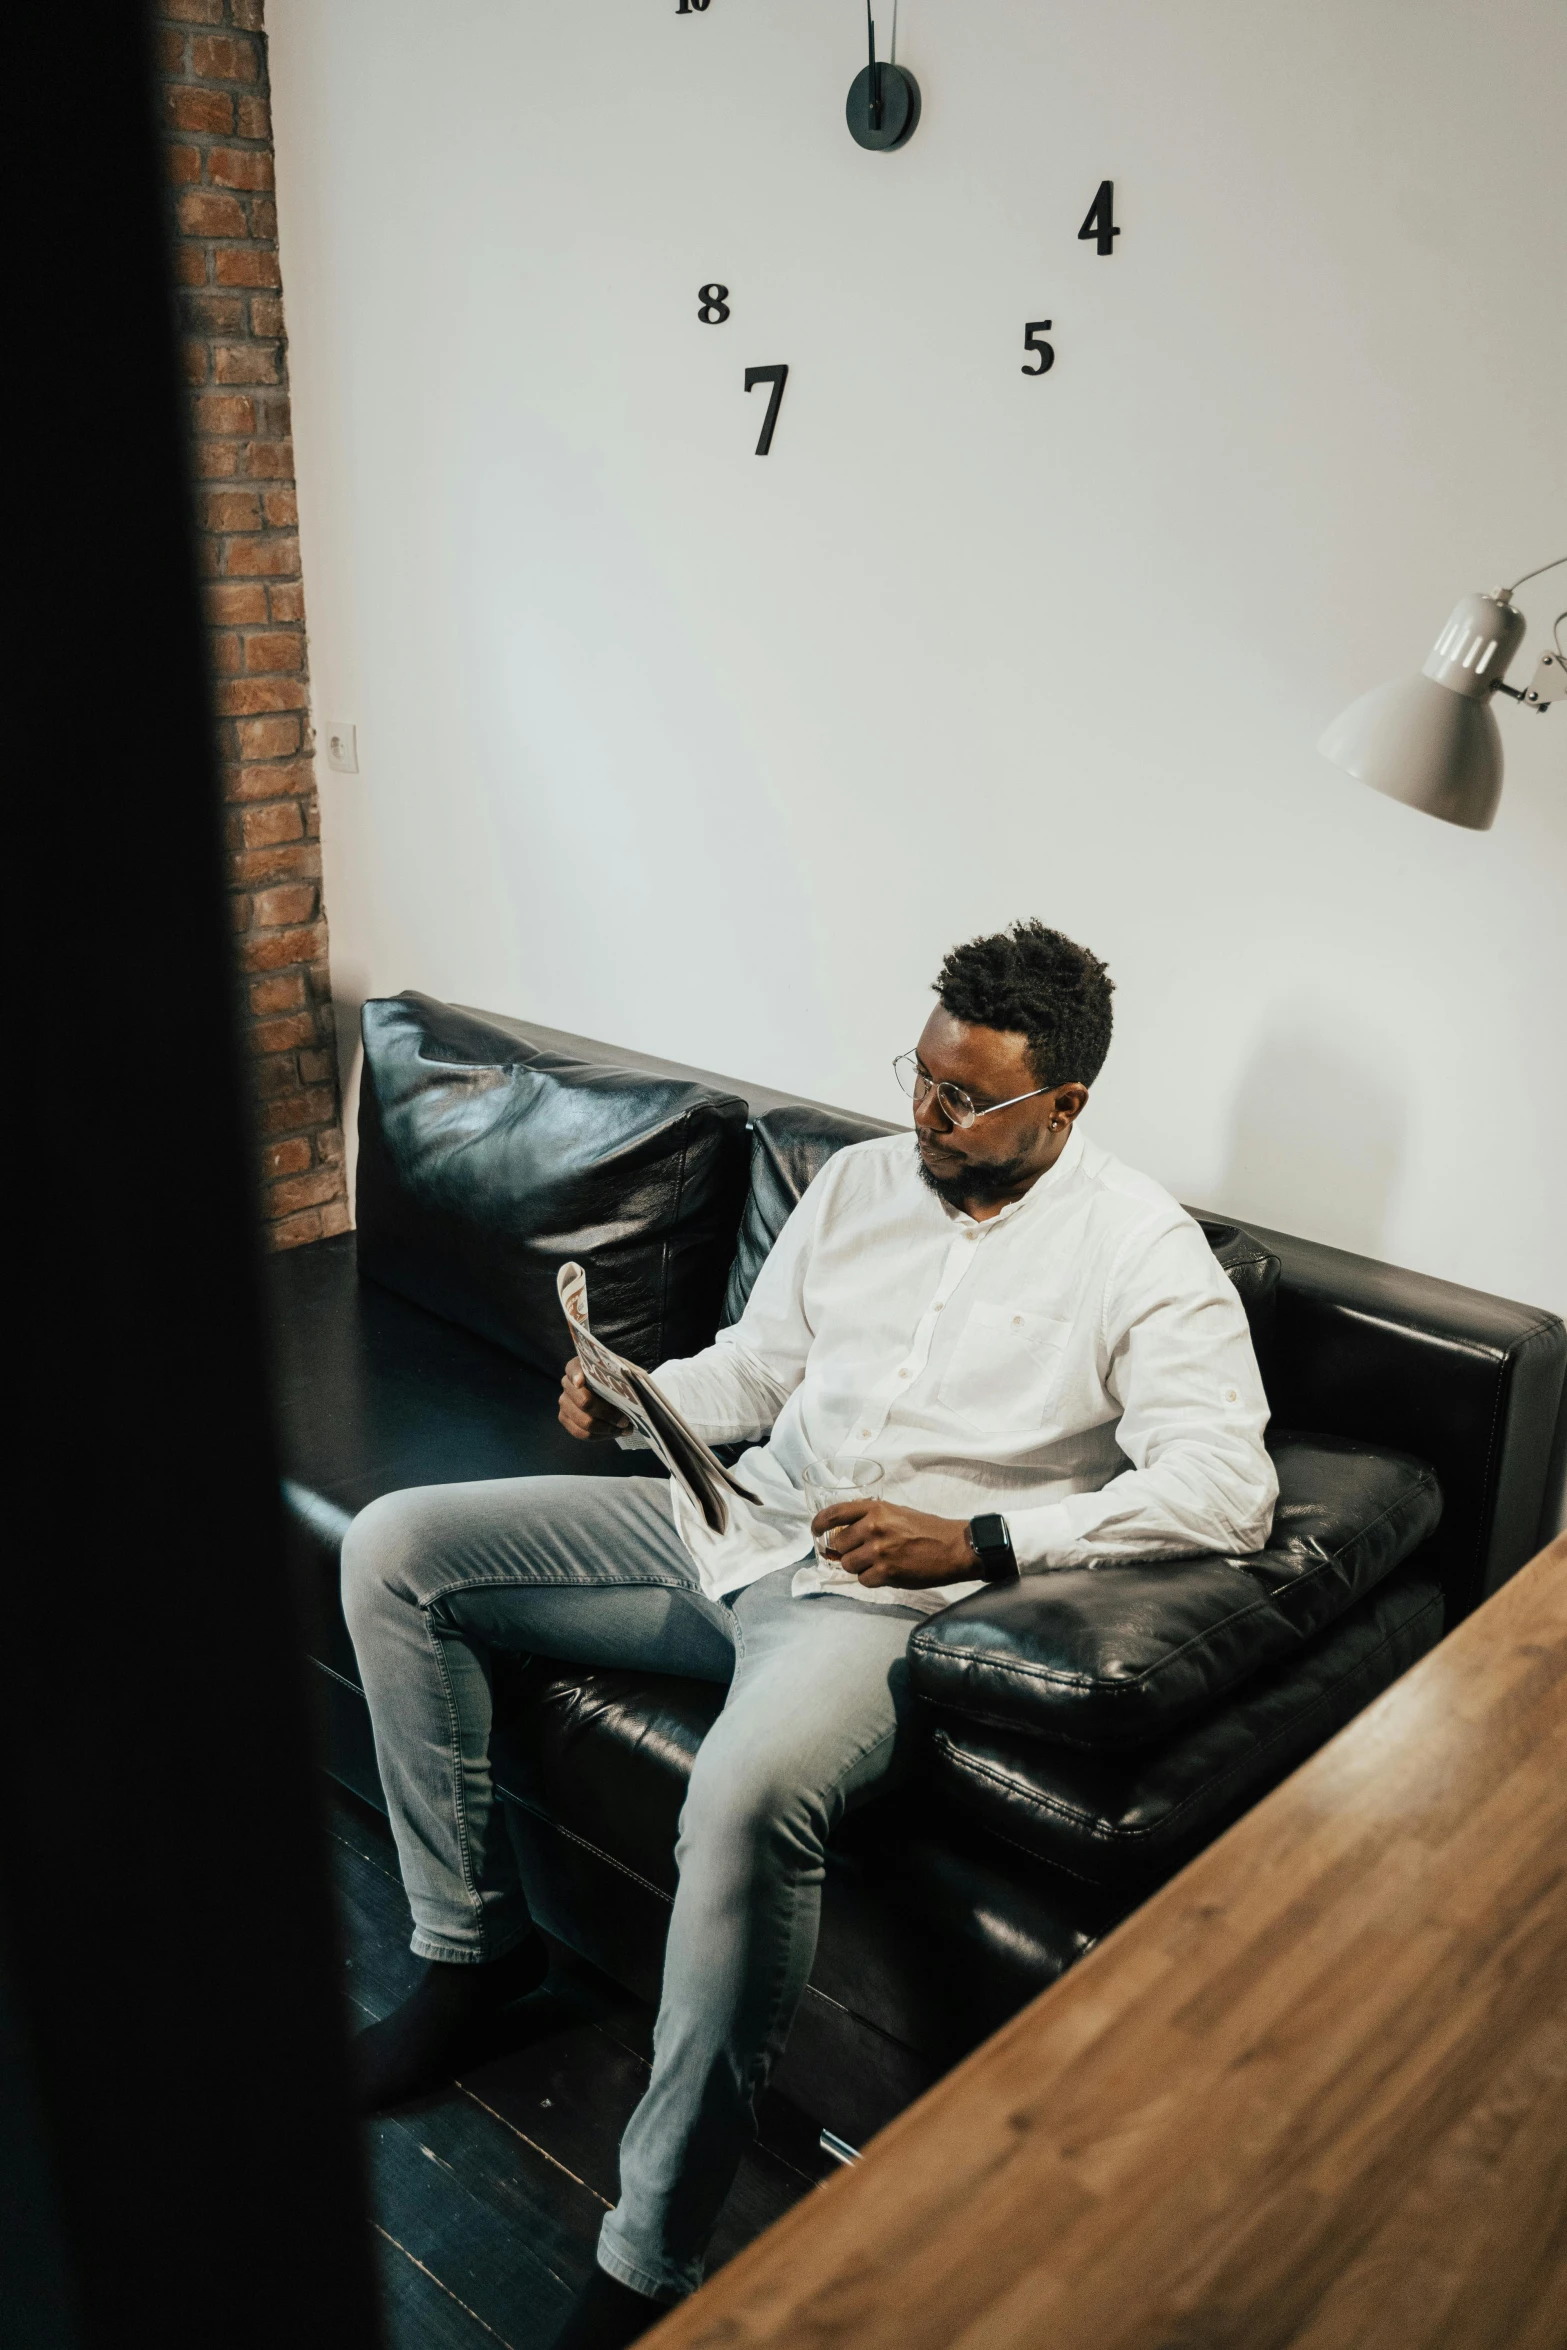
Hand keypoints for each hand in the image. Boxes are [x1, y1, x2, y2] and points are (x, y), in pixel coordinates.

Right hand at [558, 1358, 630, 1440]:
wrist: (608, 1390)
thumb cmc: (614, 1381)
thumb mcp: (618, 1374)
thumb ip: (619, 1378)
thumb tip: (628, 1396)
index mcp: (577, 1367)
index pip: (574, 1369)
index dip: (576, 1376)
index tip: (581, 1382)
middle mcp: (567, 1384)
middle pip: (584, 1402)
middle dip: (608, 1414)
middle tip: (625, 1420)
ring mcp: (564, 1402)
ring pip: (584, 1422)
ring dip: (606, 1429)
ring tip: (624, 1429)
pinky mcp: (564, 1418)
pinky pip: (580, 1433)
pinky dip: (600, 1436)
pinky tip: (614, 1433)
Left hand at [809, 1498, 977, 1588]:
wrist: (954, 1548)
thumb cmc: (928, 1528)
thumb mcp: (897, 1512)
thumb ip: (871, 1517)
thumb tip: (845, 1532)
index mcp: (875, 1508)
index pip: (834, 1513)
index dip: (819, 1524)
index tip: (815, 1531)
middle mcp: (873, 1527)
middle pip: (839, 1544)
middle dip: (847, 1551)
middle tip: (863, 1553)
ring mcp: (878, 1551)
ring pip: (848, 1564)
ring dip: (859, 1567)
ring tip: (879, 1563)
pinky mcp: (885, 1572)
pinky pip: (863, 1580)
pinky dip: (872, 1579)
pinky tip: (888, 1573)